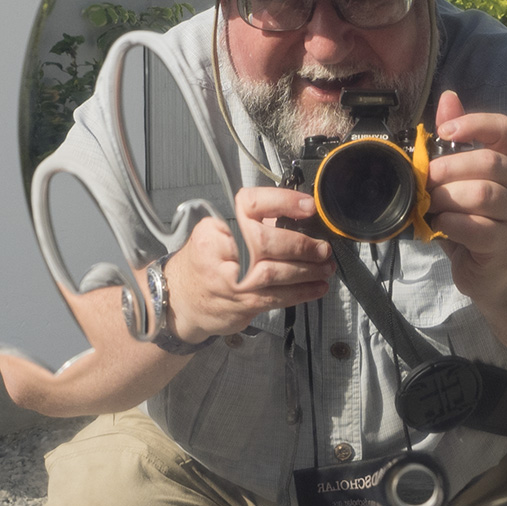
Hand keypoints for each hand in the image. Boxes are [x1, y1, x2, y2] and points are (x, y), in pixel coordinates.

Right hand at [164, 189, 335, 341]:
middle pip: (267, 242)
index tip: (309, 206)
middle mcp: (222, 251)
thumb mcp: (220, 231)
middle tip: (322, 248)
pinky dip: (302, 292)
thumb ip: (254, 222)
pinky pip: (278, 297)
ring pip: (276, 273)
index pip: (253, 204)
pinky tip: (317, 286)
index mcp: (218, 226)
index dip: (284, 201)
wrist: (181, 299)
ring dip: (308, 271)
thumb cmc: (208, 261)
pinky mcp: (241, 304)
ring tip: (325, 266)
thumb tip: (299, 213)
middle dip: (301, 246)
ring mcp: (231, 281)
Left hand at [424, 90, 506, 307]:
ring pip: (482, 194)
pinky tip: (440, 225)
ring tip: (430, 204)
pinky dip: (449, 223)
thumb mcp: (468, 177)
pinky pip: (474, 227)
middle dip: (449, 168)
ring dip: (447, 197)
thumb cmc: (481, 219)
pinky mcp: (505, 243)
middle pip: (489, 162)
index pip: (504, 128)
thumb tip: (448, 97)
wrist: (502, 273)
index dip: (473, 123)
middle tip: (425, 178)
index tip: (443, 130)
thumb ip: (458, 138)